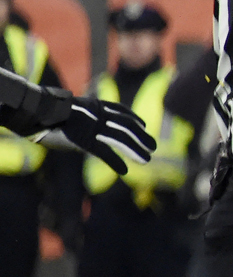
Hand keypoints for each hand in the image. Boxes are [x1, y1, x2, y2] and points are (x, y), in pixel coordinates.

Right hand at [39, 96, 155, 173]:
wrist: (35, 110)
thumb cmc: (47, 111)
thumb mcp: (71, 109)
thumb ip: (83, 115)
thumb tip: (86, 124)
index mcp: (95, 106)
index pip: (120, 110)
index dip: (133, 118)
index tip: (143, 125)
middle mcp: (97, 114)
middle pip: (126, 126)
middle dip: (141, 137)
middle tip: (154, 146)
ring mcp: (92, 126)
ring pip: (120, 139)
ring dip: (135, 150)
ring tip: (147, 160)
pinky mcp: (83, 139)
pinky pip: (104, 153)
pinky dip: (116, 162)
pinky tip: (124, 171)